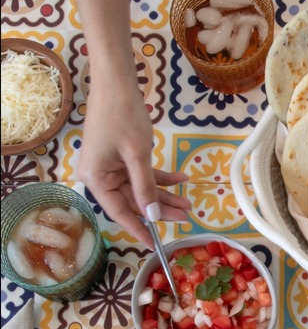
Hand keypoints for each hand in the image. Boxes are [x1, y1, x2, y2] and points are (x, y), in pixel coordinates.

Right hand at [77, 72, 190, 248]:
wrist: (117, 84)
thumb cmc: (123, 116)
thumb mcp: (137, 154)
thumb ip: (145, 186)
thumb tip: (152, 215)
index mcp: (95, 179)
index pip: (120, 212)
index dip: (139, 228)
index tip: (155, 244)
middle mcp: (99, 176)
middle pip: (133, 200)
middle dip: (160, 209)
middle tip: (186, 217)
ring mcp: (110, 167)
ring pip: (141, 188)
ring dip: (165, 194)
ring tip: (189, 204)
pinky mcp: (120, 158)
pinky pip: (142, 173)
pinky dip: (161, 177)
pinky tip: (181, 179)